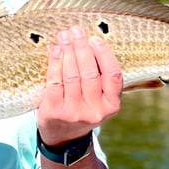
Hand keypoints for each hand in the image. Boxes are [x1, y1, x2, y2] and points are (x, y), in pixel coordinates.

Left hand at [36, 26, 122, 146]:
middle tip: (76, 31)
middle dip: (82, 48)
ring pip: (72, 76)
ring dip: (68, 52)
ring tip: (64, 36)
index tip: (95, 38)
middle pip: (90, 73)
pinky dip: (55, 63)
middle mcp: (95, 111)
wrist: (63, 137)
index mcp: (111, 105)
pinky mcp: (55, 112)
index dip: (104, 55)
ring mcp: (74, 113)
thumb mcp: (99, 99)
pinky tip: (55, 50)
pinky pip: (55, 82)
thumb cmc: (83, 107)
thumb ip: (100, 77)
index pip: (113, 75)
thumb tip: (88, 41)